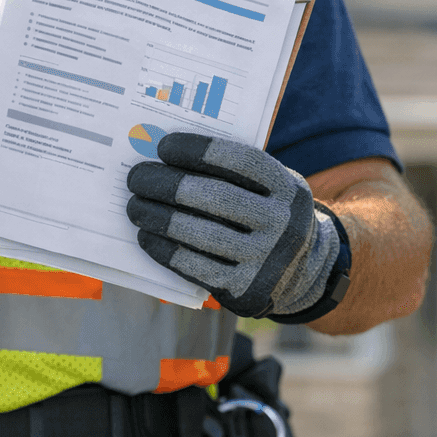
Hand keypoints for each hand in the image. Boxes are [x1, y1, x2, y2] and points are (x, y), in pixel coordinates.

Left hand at [126, 133, 346, 320]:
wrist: (302, 274)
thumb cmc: (267, 215)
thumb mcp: (270, 189)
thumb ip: (235, 173)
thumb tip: (168, 156)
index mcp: (287, 188)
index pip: (241, 161)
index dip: (199, 150)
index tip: (163, 146)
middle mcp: (282, 224)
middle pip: (216, 197)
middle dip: (168, 184)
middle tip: (136, 177)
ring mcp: (266, 260)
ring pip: (201, 234)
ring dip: (159, 217)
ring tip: (134, 206)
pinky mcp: (245, 290)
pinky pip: (196, 267)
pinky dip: (165, 250)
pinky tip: (146, 236)